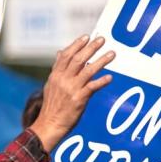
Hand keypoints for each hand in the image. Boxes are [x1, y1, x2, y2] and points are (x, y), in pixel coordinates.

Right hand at [29, 35, 114, 151]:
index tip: (86, 36)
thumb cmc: (52, 106)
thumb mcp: (51, 84)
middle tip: (102, 39)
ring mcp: (71, 89)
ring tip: (112, 54)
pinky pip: (92, 87)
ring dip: (101, 61)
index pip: (66, 55)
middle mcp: (63, 80)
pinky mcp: (78, 100)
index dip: (77, 45)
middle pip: (78, 59)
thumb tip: (60, 52)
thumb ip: (58, 68)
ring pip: (87, 70)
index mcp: (56, 75)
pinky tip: (110, 77)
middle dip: (91, 48)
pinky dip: (101, 81)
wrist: (49, 125)